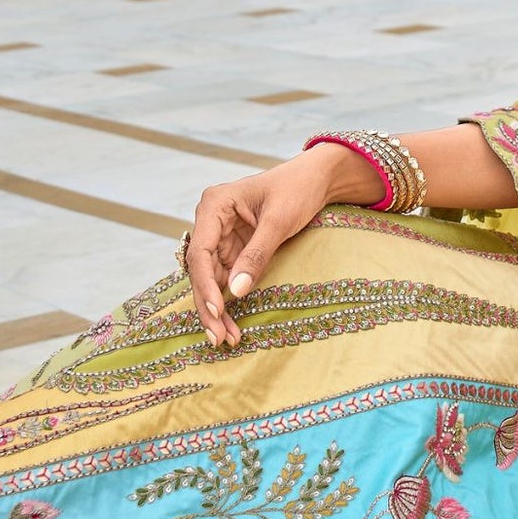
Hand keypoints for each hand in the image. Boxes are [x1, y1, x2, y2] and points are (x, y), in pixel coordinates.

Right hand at [182, 146, 361, 346]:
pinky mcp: (234, 248)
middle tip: (218, 337)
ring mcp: (220, 236)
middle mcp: (210, 221)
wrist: (317, 179)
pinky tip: (231, 324)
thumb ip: (256, 255)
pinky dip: (229, 301)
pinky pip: (226, 278)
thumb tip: (236, 292)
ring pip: (211, 280)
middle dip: (208, 305)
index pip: (200, 252)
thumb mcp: (279, 222)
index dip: (205, 285)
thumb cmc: (298, 189)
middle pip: (201, 271)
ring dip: (217, 309)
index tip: (217, 310)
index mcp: (214, 205)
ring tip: (226, 338)